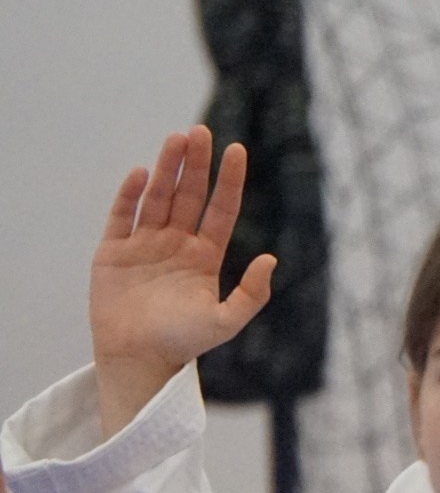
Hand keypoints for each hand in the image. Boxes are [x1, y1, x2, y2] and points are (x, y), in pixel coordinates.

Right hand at [90, 128, 276, 439]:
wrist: (139, 360)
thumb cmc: (184, 342)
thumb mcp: (227, 321)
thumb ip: (252, 294)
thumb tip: (272, 258)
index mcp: (205, 255)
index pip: (221, 208)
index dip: (229, 180)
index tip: (237, 149)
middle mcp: (176, 243)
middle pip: (188, 194)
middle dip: (195, 164)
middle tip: (199, 132)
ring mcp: (145, 244)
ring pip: (157, 197)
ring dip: (166, 168)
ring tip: (176, 139)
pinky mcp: (113, 251)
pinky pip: (122, 216)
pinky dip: (130, 195)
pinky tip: (140, 173)